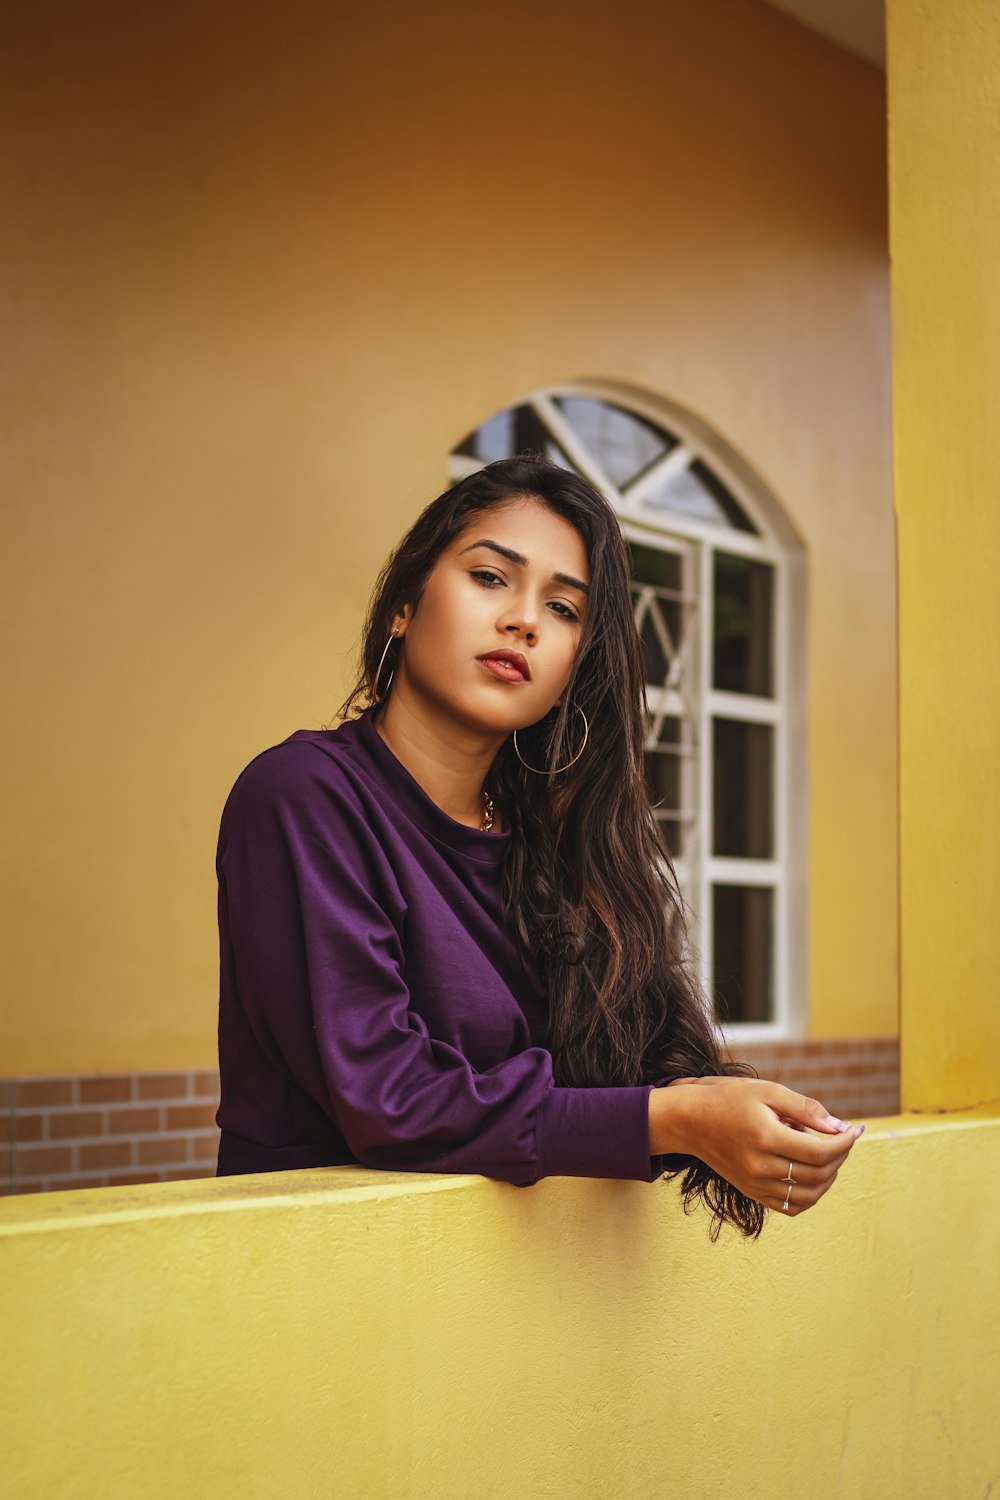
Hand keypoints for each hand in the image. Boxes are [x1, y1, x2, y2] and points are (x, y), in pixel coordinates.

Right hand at [648, 1077, 864, 1216]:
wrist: (690, 1120)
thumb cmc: (728, 1099)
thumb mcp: (767, 1091)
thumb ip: (806, 1108)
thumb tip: (840, 1127)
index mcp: (766, 1138)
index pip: (820, 1152)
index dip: (844, 1143)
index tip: (856, 1130)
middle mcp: (760, 1167)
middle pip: (818, 1174)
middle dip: (840, 1156)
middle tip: (843, 1137)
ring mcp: (755, 1184)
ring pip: (809, 1195)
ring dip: (829, 1178)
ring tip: (830, 1155)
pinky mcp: (752, 1192)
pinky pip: (791, 1206)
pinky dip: (810, 1196)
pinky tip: (814, 1176)